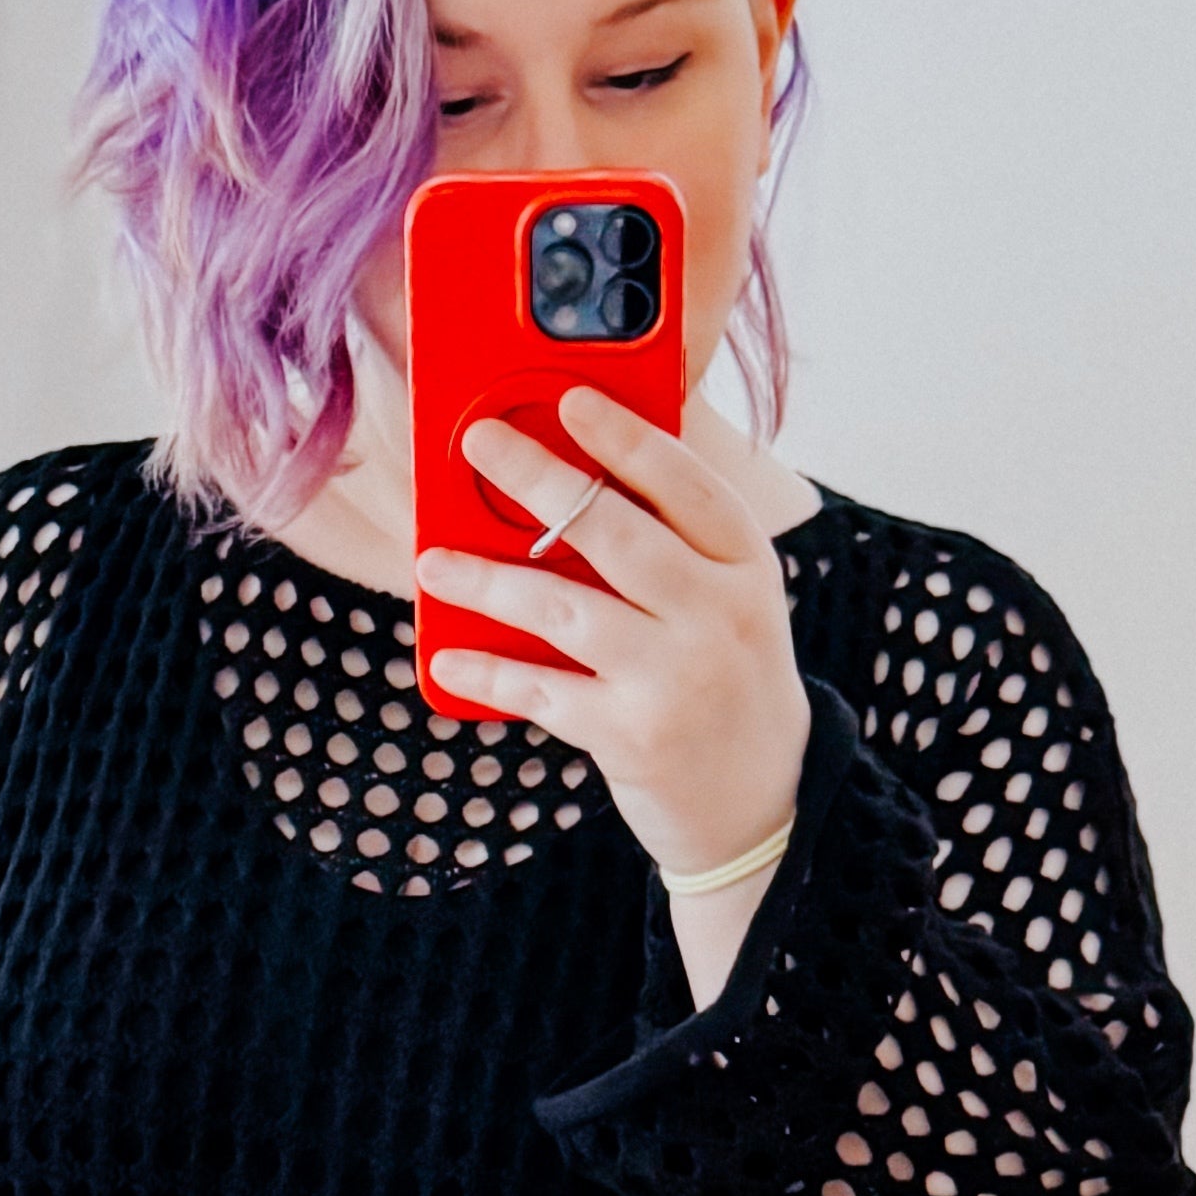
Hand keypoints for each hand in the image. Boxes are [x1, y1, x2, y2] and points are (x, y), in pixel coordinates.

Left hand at [420, 396, 810, 956]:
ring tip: (433, 561)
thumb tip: (568, 474)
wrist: (762, 798)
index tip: (570, 398)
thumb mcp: (728, 599)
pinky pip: (545, 691)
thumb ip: (671, 543)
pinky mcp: (634, 736)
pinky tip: (445, 659)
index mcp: (744, 565)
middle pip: (616, 532)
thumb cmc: (725, 676)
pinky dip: (489, 673)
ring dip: (489, 581)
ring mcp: (675, 678)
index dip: (626, 436)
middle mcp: (717, 614)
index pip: (685, 484)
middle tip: (478, 442)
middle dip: (538, 479)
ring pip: (566, 609)